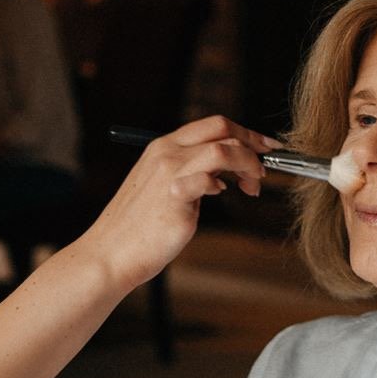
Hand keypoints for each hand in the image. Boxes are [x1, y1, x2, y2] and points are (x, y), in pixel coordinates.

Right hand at [76, 116, 278, 289]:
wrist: (112, 252)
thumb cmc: (139, 226)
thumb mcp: (164, 187)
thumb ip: (190, 172)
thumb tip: (226, 170)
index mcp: (163, 147)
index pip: (213, 125)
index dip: (244, 133)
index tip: (263, 147)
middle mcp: (166, 153)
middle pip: (222, 128)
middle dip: (252, 143)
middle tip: (264, 166)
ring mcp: (170, 173)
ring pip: (223, 149)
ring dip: (247, 165)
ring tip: (250, 186)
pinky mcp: (175, 197)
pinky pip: (209, 178)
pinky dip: (222, 184)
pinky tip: (219, 195)